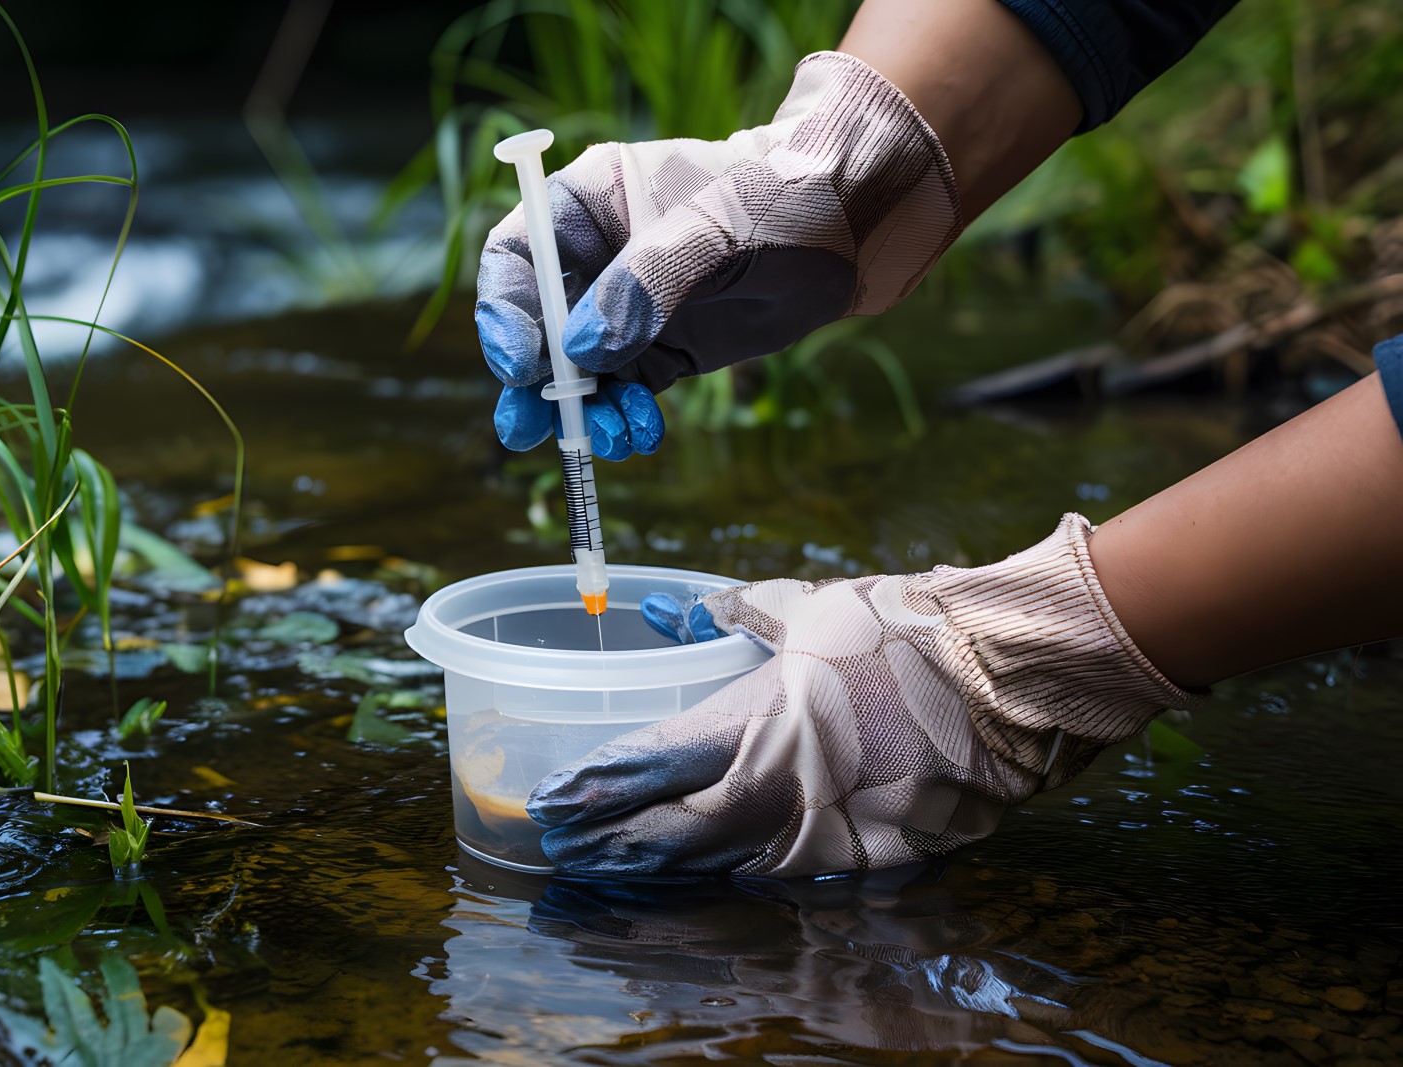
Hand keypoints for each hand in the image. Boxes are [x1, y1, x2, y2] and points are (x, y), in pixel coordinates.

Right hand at [476, 50, 961, 458]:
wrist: (853, 227)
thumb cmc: (784, 196)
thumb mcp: (715, 229)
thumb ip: (647, 284)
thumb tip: (584, 351)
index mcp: (588, 204)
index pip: (518, 257)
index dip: (506, 311)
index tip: (520, 363)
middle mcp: (595, 259)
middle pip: (536, 325)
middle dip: (531, 382)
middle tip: (526, 430)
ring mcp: (625, 309)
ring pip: (577, 371)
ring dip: (581, 413)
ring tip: (607, 438)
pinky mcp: (661, 350)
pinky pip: (624, 392)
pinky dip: (623, 419)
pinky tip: (639, 435)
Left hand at [527, 515, 1200, 876]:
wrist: (1006, 679)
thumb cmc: (902, 631)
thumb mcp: (805, 608)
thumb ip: (730, 612)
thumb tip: (674, 611)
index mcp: (755, 721)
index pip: (653, 763)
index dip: (597, 785)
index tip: (551, 797)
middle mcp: (777, 788)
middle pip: (672, 830)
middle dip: (609, 840)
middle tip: (557, 846)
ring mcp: (823, 831)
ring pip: (720, 862)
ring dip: (659, 867)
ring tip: (609, 869)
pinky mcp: (865, 855)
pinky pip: (784, 872)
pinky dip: (734, 874)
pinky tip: (707, 876)